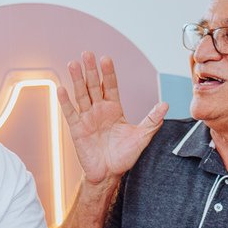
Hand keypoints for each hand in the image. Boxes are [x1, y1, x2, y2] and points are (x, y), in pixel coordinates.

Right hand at [58, 52, 166, 185]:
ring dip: (76, 79)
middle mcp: (99, 110)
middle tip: (87, 54)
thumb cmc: (124, 156)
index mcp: (114, 109)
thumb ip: (152, 120)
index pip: (111, 86)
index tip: (105, 59)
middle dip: (91, 70)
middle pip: (94, 86)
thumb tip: (165, 104)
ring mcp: (87, 118)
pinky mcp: (77, 129)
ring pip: (81, 95)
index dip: (108, 73)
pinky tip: (61, 88)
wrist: (108, 174)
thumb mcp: (141, 137)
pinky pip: (70, 113)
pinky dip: (65, 101)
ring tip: (73, 64)